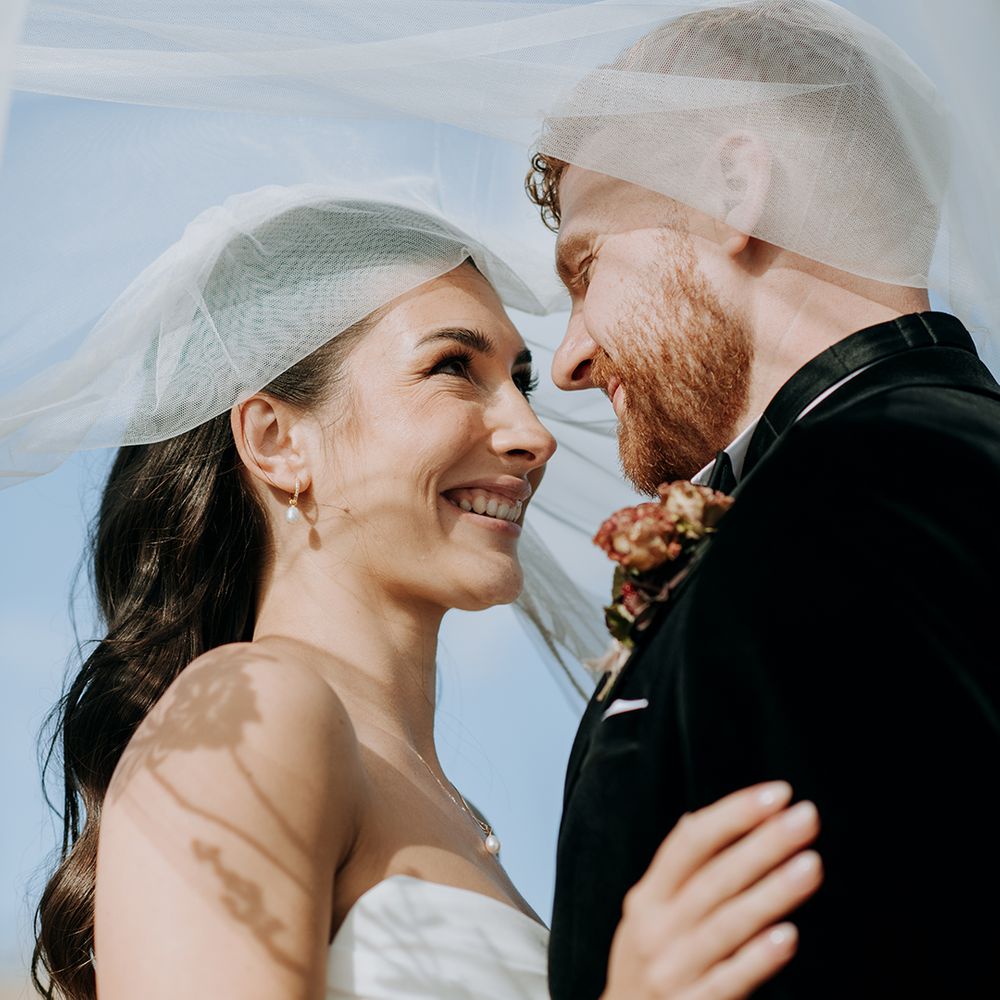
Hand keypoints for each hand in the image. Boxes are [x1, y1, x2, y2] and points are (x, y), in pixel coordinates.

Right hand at [601, 782, 821, 999]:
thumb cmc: (647, 968)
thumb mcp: (646, 917)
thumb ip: (673, 875)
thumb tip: (699, 819)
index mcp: (646, 899)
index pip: (688, 843)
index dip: (732, 814)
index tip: (777, 794)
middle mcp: (654, 929)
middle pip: (714, 878)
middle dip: (763, 844)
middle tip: (806, 817)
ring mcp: (671, 971)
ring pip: (726, 925)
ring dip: (771, 893)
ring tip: (811, 865)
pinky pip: (728, 981)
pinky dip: (757, 958)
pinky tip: (788, 937)